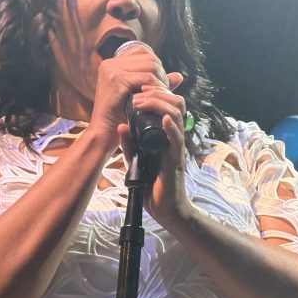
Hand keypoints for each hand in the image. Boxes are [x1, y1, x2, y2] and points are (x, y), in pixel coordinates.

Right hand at [87, 43, 169, 142]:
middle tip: (165, 89)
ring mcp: (112, 70)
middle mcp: (110, 63)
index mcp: (112, 64)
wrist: (104, 132)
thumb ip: (156, 83)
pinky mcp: (117, 80)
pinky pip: (146, 78)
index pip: (141, 51)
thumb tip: (179, 76)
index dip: (155, 64)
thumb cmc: (119, 115)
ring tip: (162, 93)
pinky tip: (157, 96)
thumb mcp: (138, 94)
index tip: (159, 80)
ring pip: (150, 66)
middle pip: (148, 58)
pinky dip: (155, 86)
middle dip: (161, 73)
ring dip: (160, 80)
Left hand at [116, 72, 189, 226]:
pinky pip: (177, 140)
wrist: (165, 209)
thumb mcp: (136, 160)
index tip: (139, 88)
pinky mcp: (176, 159)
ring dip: (161, 105)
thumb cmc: (151, 185)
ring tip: (144, 101)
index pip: (167, 106)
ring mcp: (176, 147)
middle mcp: (173, 137)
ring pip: (177, 117)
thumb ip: (130, 144)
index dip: (156, 93)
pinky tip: (164, 120)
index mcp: (165, 135)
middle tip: (139, 93)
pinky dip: (171, 128)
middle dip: (157, 93)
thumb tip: (120, 126)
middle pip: (175, 105)